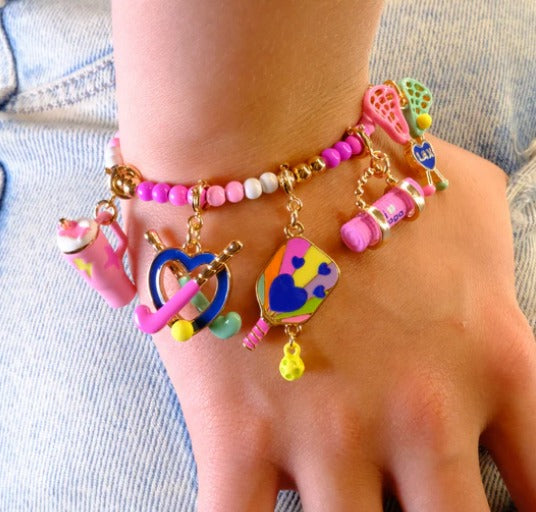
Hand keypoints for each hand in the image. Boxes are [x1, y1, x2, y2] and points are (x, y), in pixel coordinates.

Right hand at [123, 135, 535, 510]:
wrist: (255, 142)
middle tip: (409, 501)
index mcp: (485, 356)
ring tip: (337, 496)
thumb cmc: (360, 158)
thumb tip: (483, 268)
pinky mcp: (238, 434)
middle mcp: (419, 408)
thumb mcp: (460, 189)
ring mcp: (327, 429)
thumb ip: (491, 245)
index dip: (531, 510)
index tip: (503, 505)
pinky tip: (247, 508)